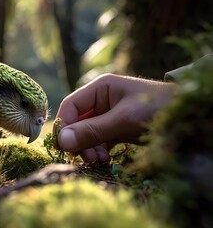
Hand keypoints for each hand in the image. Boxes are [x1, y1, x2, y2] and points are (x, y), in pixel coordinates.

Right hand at [55, 74, 175, 163]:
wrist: (186, 116)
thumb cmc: (155, 109)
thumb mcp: (122, 120)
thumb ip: (92, 130)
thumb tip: (62, 141)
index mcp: (99, 88)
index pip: (71, 106)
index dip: (65, 125)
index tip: (64, 147)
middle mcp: (101, 100)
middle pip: (77, 122)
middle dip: (78, 140)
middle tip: (86, 157)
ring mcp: (108, 115)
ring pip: (87, 133)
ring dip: (88, 148)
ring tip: (99, 160)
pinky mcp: (117, 128)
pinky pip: (99, 140)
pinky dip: (99, 150)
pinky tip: (105, 159)